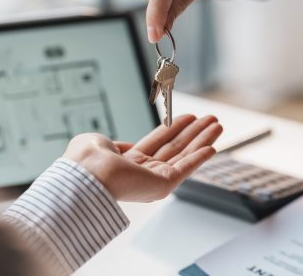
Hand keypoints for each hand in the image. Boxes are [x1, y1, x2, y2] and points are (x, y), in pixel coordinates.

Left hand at [63, 114, 221, 201]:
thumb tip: (119, 146)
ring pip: (185, 155)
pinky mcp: (163, 185)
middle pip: (176, 147)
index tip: (189, 118)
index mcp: (128, 163)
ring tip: (217, 124)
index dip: (175, 128)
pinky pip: (186, 169)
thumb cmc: (86, 161)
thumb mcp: (97, 142)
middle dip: (195, 132)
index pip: (158, 142)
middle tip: (210, 118)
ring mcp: (154, 180)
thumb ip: (113, 142)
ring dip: (202, 140)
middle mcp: (143, 172)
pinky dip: (200, 157)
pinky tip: (212, 146)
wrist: (87, 175)